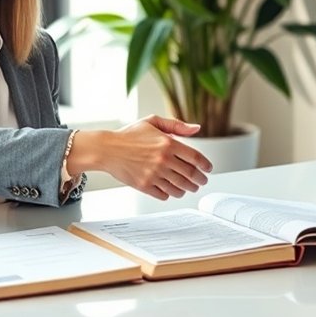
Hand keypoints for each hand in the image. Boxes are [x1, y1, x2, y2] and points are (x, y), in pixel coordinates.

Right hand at [68, 115, 212, 199]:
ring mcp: (154, 174)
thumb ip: (176, 125)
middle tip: (202, 181)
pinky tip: (171, 190)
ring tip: (189, 187)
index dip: (205, 165)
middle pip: (190, 175)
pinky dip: (170, 194)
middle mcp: (163, 160)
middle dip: (199, 180)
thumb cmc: (129, 135)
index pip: (195, 158)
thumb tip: (196, 128)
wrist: (107, 149)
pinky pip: (164, 194)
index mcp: (168, 143)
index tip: (208, 169)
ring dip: (187, 189)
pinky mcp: (144, 185)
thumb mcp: (153, 122)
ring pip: (179, 187)